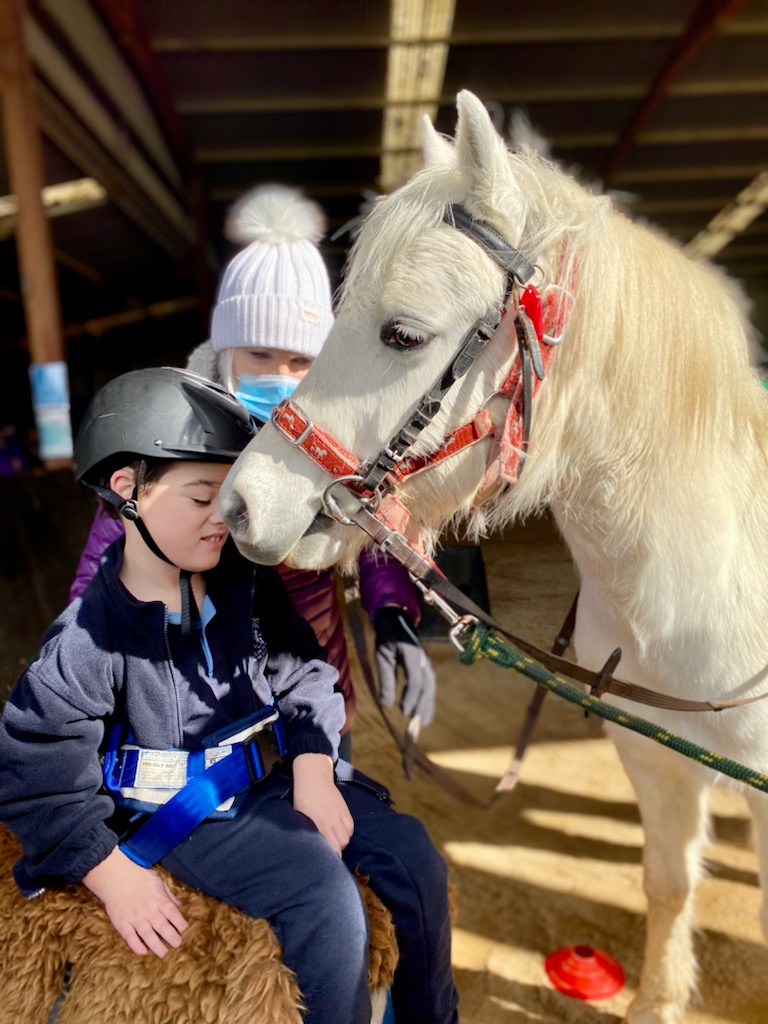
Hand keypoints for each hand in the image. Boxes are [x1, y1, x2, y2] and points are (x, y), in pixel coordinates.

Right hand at [83, 846, 187, 956]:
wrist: (115, 877)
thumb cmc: (139, 877)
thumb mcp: (158, 881)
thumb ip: (168, 894)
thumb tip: (179, 905)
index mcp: (159, 899)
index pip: (172, 913)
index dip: (179, 922)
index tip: (184, 930)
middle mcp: (148, 910)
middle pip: (162, 926)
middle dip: (171, 937)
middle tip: (177, 944)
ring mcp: (135, 918)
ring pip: (148, 935)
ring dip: (156, 945)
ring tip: (163, 953)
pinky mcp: (122, 923)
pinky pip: (130, 937)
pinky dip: (136, 945)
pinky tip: (143, 952)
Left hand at [292, 753, 353, 855]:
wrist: (313, 777)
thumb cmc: (302, 797)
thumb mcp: (299, 815)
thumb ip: (307, 830)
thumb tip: (307, 844)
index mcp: (317, 825)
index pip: (330, 848)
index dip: (329, 857)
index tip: (325, 861)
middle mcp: (330, 821)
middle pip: (341, 845)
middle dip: (337, 851)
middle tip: (330, 851)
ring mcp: (339, 815)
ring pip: (347, 837)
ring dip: (342, 841)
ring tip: (335, 840)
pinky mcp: (344, 809)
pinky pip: (351, 827)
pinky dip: (347, 831)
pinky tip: (340, 830)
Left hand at [373, 606, 435, 726]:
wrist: (397, 619)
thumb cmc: (386, 637)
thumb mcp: (382, 655)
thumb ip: (385, 679)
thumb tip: (386, 704)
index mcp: (413, 655)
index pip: (415, 681)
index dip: (410, 698)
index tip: (404, 712)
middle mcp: (424, 660)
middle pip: (427, 687)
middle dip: (423, 706)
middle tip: (418, 724)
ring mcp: (426, 662)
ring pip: (430, 687)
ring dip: (428, 704)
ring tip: (425, 721)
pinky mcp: (425, 665)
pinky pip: (429, 684)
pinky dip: (427, 697)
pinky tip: (423, 708)